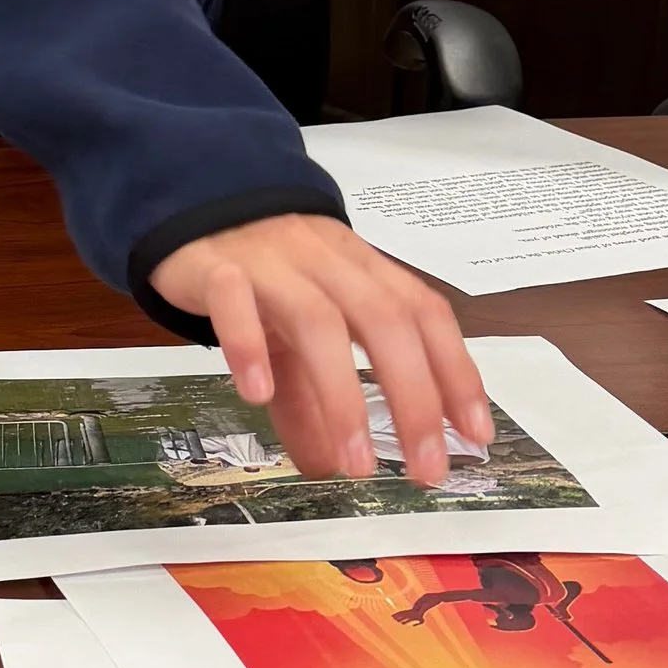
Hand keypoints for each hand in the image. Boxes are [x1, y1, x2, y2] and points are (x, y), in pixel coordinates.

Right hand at [149, 212, 492, 484]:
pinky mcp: (215, 265)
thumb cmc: (264, 269)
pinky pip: (235, 300)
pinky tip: (256, 394)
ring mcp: (272, 262)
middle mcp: (328, 262)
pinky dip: (248, 345)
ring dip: (344, 396)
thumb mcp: (298, 335)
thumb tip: (330, 466)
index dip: (456, 371)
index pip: (424, 315)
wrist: (193, 200)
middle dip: (414, 398)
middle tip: (426, 468)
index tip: (475, 434)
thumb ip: (314, 399)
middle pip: (384, 322)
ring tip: (356, 463)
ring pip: (318, 320)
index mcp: (363, 271)